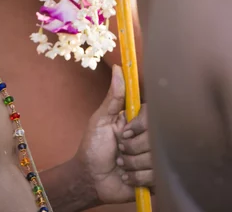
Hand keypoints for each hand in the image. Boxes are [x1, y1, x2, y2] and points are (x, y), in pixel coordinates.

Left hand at [74, 65, 153, 204]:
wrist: (91, 179)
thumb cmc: (93, 146)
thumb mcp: (101, 119)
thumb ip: (113, 96)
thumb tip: (118, 68)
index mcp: (137, 121)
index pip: (152, 115)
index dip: (140, 126)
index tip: (124, 132)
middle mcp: (148, 138)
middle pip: (154, 139)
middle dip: (131, 148)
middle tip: (118, 149)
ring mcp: (153, 158)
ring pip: (153, 159)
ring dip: (131, 164)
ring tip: (120, 164)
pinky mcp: (155, 178)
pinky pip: (154, 176)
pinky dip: (136, 178)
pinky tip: (127, 177)